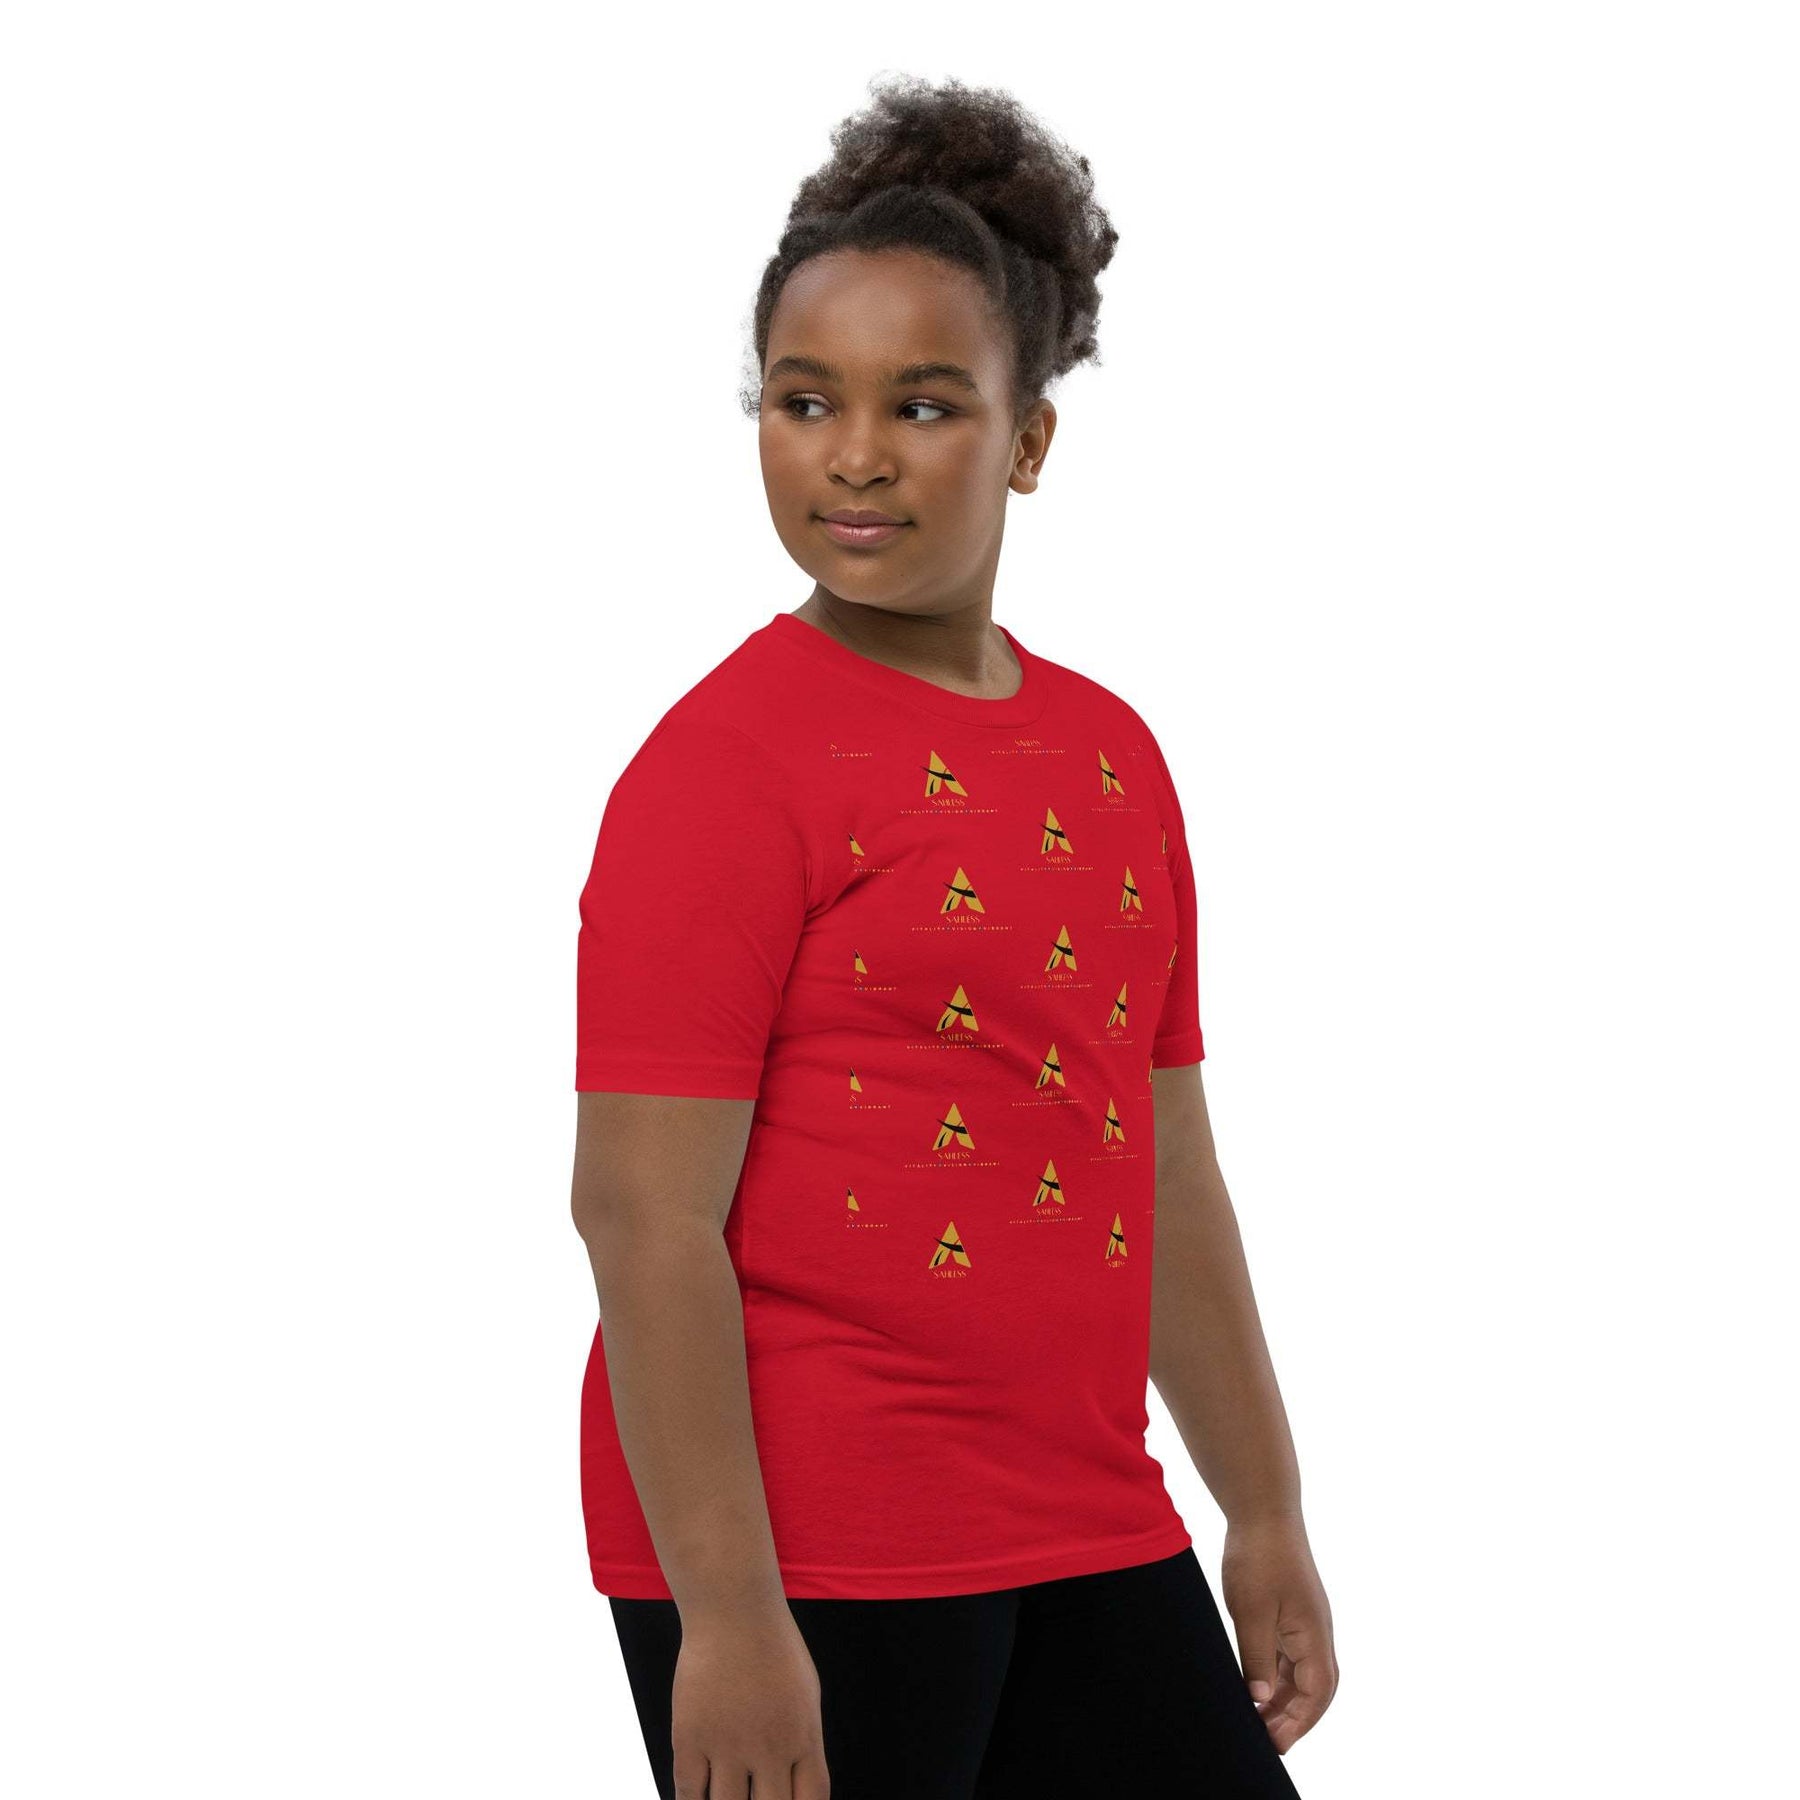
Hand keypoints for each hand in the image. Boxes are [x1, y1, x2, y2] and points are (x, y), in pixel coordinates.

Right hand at [670, 1608, 829, 1798]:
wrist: (733, 1610)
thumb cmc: (773, 1649)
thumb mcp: (805, 1694)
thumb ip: (803, 1745)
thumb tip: (796, 1789)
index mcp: (803, 1737)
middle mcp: (769, 1748)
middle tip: (754, 1796)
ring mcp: (727, 1745)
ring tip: (729, 1794)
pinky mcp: (690, 1738)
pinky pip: (688, 1794)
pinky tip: (700, 1796)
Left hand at [1220, 1513, 1338, 1754]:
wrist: (1263, 1511)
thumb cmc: (1258, 1557)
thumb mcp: (1250, 1611)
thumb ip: (1256, 1657)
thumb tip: (1259, 1699)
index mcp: (1313, 1634)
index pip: (1316, 1693)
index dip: (1299, 1722)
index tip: (1276, 1744)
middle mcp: (1315, 1632)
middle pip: (1315, 1689)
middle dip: (1295, 1718)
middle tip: (1266, 1740)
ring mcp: (1304, 1622)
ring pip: (1300, 1673)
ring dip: (1283, 1699)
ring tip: (1256, 1720)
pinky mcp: (1290, 1612)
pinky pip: (1288, 1655)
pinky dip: (1275, 1675)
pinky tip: (1254, 1685)